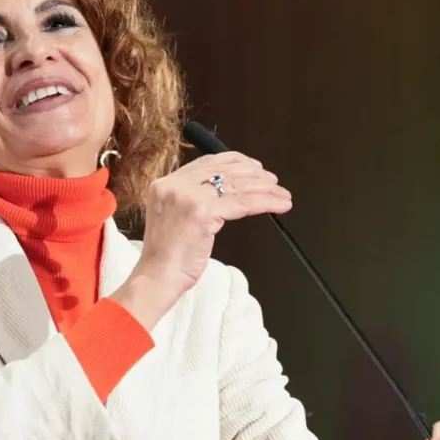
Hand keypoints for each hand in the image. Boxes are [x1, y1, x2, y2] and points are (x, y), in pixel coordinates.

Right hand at [110, 153, 290, 328]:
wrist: (157, 277)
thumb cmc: (167, 257)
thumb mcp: (174, 218)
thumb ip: (192, 200)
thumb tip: (226, 191)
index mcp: (165, 184)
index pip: (206, 162)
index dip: (235, 161)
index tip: (254, 167)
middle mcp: (174, 185)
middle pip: (224, 170)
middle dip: (254, 174)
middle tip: (273, 182)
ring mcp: (187, 196)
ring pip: (236, 185)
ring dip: (265, 188)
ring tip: (282, 194)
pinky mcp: (202, 212)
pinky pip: (243, 203)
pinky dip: (266, 202)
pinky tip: (279, 204)